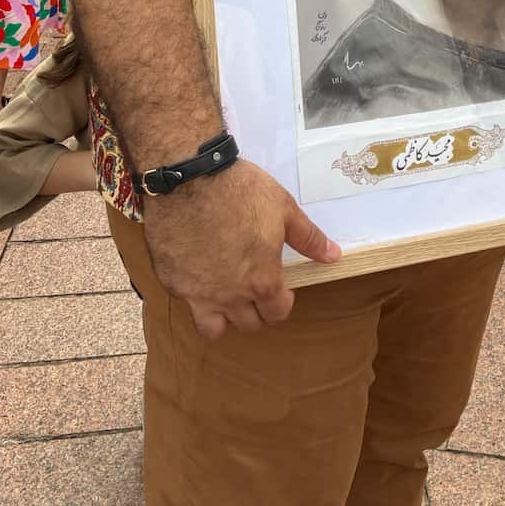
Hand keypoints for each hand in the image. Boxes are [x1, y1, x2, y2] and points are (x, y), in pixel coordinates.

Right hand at [142, 158, 340, 339]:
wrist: (189, 177)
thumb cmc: (240, 190)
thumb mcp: (283, 208)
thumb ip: (308, 238)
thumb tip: (333, 256)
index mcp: (261, 281)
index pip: (277, 314)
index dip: (282, 303)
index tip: (281, 289)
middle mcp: (230, 296)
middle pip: (248, 324)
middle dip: (256, 311)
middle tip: (254, 288)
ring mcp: (197, 293)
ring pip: (213, 328)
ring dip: (223, 317)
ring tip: (225, 295)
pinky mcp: (171, 281)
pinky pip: (186, 302)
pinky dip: (194, 295)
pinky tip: (197, 273)